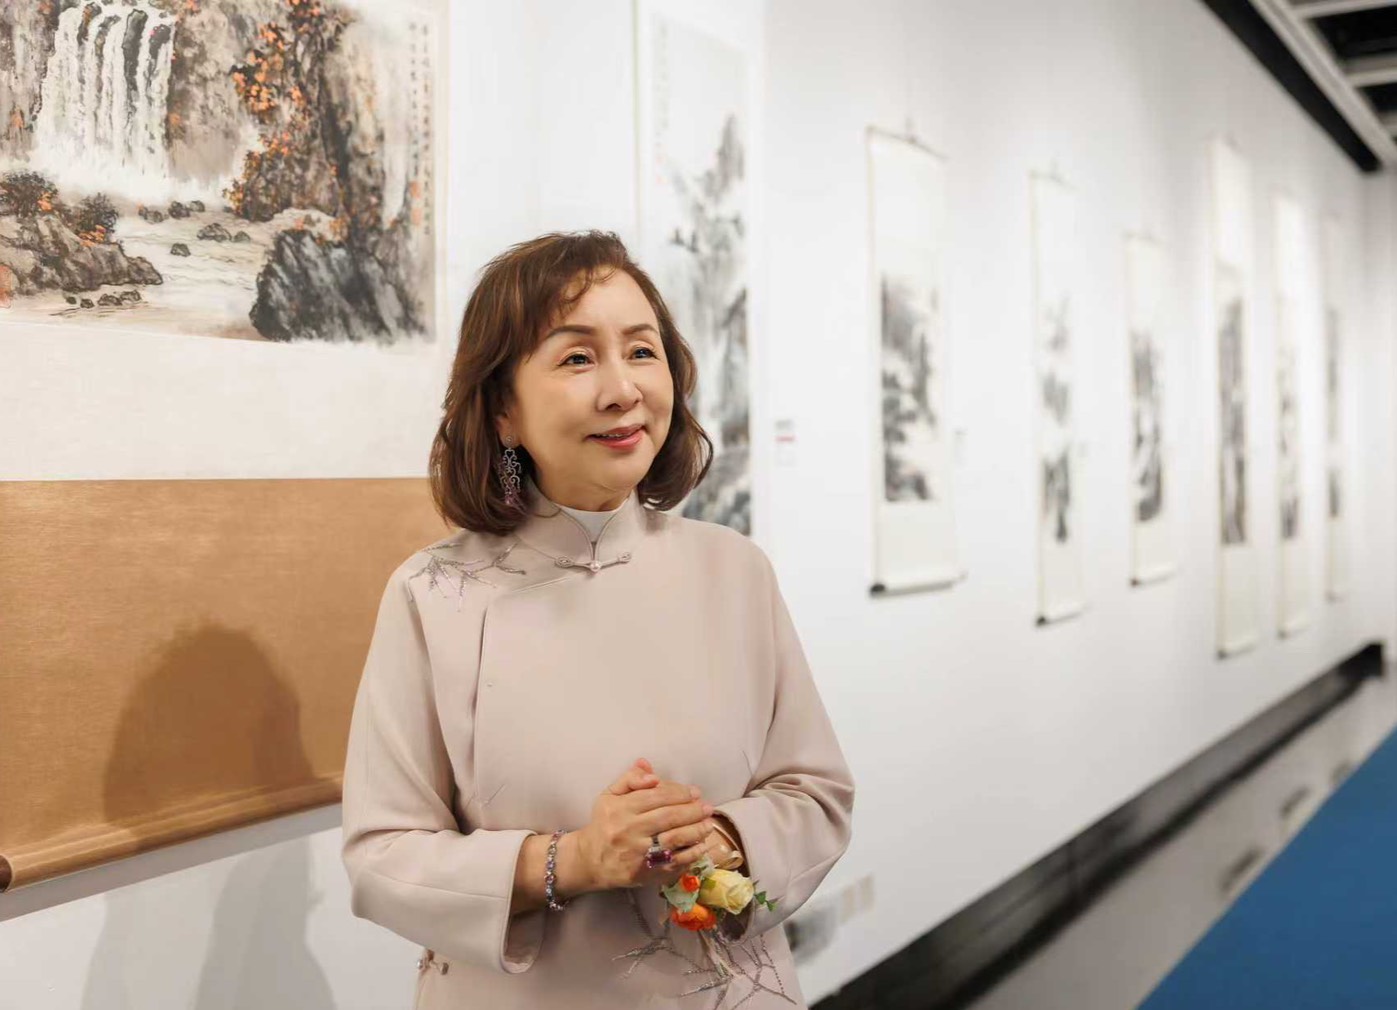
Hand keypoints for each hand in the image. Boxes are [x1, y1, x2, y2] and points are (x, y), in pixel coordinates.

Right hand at [575, 758, 714, 891]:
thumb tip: (651, 771)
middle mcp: (628, 831)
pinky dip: (692, 854)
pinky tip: (701, 846)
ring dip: (696, 831)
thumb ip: (630, 779)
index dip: (679, 793)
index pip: (656, 797)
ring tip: (708, 824)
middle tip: (706, 807)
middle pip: (668, 817)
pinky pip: (674, 863)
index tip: (694, 792)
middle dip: (692, 811)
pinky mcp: (645, 873)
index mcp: (620, 809)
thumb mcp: (610, 795)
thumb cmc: (605, 823)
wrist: (591, 860)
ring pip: (674, 839)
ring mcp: (637, 855)